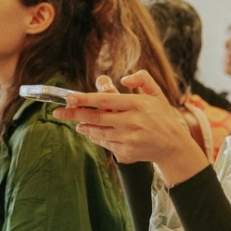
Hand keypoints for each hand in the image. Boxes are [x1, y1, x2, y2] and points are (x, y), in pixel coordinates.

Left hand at [54, 71, 210, 184]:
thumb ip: (142, 80)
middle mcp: (132, 122)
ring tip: (75, 122)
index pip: (106, 100)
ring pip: (98, 132)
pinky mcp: (127, 152)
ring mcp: (129, 139)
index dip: (85, 99)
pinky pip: (105, 143)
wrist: (173, 146)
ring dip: (83, 127)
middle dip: (74, 115)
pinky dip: (94, 136)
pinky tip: (88, 131)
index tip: (69, 98)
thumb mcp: (157, 94)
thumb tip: (123, 79)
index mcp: (137, 105)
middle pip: (96, 118)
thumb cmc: (163, 116)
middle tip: (57, 113)